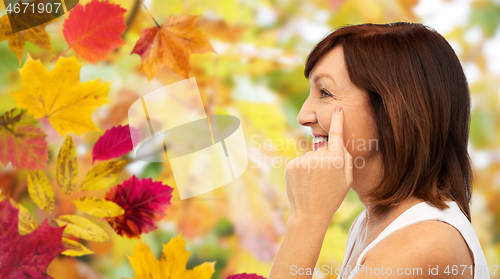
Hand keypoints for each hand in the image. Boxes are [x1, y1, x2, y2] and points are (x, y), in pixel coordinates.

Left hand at [285, 105, 352, 225]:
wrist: (309, 214)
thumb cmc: (331, 197)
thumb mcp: (347, 179)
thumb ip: (344, 158)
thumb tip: (338, 142)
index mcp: (336, 159)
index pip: (337, 134)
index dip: (337, 120)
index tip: (337, 108)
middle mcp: (319, 157)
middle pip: (322, 150)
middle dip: (324, 160)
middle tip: (324, 179)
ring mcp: (304, 160)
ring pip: (310, 157)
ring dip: (311, 167)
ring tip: (313, 184)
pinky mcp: (291, 165)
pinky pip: (299, 163)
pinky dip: (301, 171)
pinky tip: (303, 183)